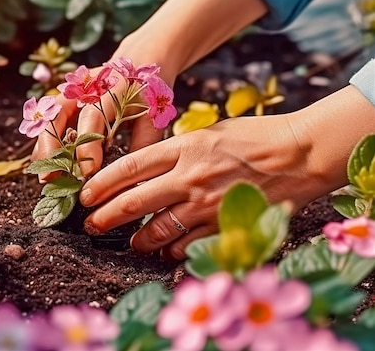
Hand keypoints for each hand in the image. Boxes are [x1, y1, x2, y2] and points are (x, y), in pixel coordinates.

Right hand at [31, 67, 164, 177]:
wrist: (140, 63)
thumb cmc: (147, 95)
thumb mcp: (153, 116)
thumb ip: (142, 143)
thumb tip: (130, 179)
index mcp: (110, 88)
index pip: (92, 117)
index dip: (87, 147)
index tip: (87, 174)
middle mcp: (83, 88)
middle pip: (56, 115)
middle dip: (50, 149)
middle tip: (50, 178)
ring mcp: (69, 93)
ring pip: (46, 119)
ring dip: (43, 150)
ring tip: (46, 178)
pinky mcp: (63, 102)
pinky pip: (47, 125)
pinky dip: (46, 147)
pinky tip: (48, 167)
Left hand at [78, 113, 331, 260]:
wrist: (299, 153)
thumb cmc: (252, 137)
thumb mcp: (206, 133)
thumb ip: (174, 152)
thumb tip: (144, 172)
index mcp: (182, 147)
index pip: (129, 167)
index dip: (101, 184)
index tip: (85, 196)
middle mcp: (189, 177)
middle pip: (134, 202)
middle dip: (106, 218)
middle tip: (91, 225)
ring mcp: (206, 204)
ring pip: (158, 231)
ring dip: (137, 240)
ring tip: (130, 242)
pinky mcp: (224, 225)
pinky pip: (187, 245)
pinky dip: (172, 250)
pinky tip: (166, 250)